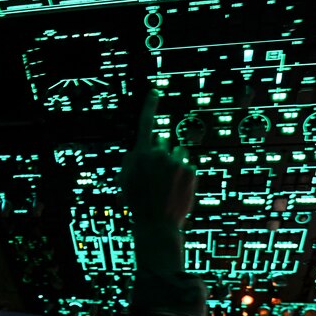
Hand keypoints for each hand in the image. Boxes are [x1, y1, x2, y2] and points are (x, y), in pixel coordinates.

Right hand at [121, 90, 195, 270]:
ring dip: (174, 165)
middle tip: (157, 179)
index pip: (146, 123)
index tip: (156, 91)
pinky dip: (184, 176)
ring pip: (178, 154)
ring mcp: (176, 161)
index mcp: (141, 154)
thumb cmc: (138, 204)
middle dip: (162, 155)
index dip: (150, 105)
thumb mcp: (125, 181)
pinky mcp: (190, 170)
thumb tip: (137, 149)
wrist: (157, 225)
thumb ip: (130, 161)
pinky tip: (177, 190)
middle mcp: (160, 153)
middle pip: (163, 144)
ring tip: (169, 187)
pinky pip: (187, 166)